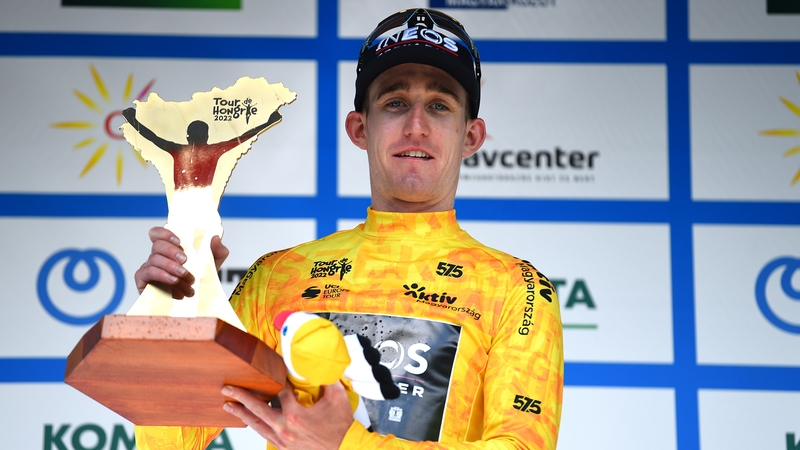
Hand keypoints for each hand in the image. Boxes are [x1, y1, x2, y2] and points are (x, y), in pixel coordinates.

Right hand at [133, 227, 228, 297]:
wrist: (197, 302)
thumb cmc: (200, 280)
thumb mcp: (213, 265)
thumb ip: (217, 250)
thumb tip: (215, 238)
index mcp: (171, 249)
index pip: (158, 234)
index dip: (164, 233)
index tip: (179, 240)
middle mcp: (158, 257)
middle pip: (157, 246)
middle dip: (171, 251)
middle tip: (184, 260)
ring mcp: (149, 268)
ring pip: (154, 260)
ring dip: (170, 267)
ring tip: (183, 275)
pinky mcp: (143, 281)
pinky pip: (147, 274)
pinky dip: (162, 276)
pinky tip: (174, 282)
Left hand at [222, 383, 353, 449]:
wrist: (345, 449)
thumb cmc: (341, 426)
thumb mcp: (337, 397)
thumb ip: (327, 378)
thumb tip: (321, 363)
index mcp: (295, 415)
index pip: (280, 391)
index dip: (279, 380)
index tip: (276, 372)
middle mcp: (285, 429)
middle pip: (257, 409)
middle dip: (240, 397)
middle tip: (227, 390)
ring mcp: (283, 440)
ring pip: (257, 425)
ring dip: (242, 414)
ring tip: (229, 406)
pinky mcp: (284, 448)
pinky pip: (264, 435)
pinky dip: (256, 426)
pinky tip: (250, 421)